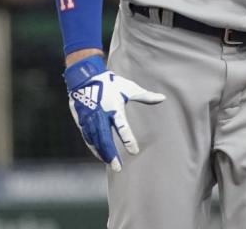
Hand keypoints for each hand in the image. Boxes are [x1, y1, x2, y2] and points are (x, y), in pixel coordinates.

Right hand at [64, 55, 165, 171]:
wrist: (85, 78)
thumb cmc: (110, 83)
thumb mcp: (129, 88)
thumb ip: (145, 96)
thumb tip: (163, 98)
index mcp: (114, 108)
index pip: (122, 127)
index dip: (128, 140)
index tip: (134, 152)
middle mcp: (100, 115)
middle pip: (105, 138)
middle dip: (111, 154)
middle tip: (118, 167)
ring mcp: (89, 119)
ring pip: (95, 140)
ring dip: (102, 153)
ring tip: (110, 164)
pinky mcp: (82, 121)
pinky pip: (88, 137)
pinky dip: (94, 147)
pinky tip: (100, 156)